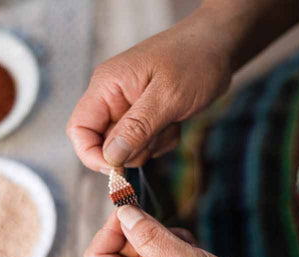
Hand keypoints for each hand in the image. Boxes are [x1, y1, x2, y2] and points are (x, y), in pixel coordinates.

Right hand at [67, 7, 234, 172]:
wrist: (220, 46)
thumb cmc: (195, 60)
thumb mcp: (167, 97)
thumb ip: (137, 128)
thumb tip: (110, 157)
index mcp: (107, 86)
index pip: (79, 129)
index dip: (92, 155)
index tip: (119, 169)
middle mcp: (112, 98)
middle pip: (105, 144)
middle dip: (134, 149)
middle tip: (159, 130)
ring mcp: (129, 108)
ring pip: (128, 148)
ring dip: (152, 145)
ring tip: (171, 120)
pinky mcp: (146, 116)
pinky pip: (146, 144)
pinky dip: (162, 140)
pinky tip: (176, 120)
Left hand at [84, 205, 267, 256]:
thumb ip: (149, 235)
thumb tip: (123, 211)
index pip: (97, 256)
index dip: (111, 229)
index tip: (132, 208)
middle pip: (118, 249)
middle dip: (146, 236)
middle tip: (173, 238)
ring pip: (141, 246)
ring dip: (166, 240)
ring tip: (190, 254)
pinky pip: (158, 251)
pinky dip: (176, 246)